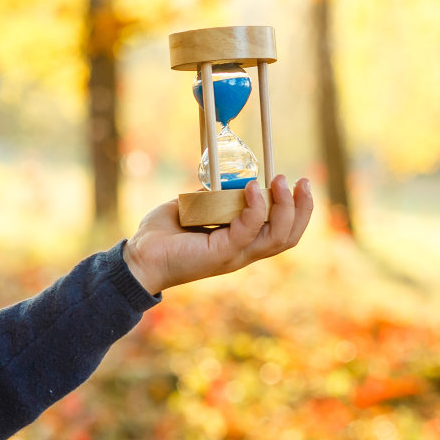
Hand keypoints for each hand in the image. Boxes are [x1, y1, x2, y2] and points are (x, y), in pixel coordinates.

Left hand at [122, 175, 313, 294]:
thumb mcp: (191, 208)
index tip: (297, 183)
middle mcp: (242, 252)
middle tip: (301, 181)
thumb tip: (220, 181)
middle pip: (287, 236)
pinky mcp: (220, 253)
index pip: (281, 232)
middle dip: (301, 208)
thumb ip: (210, 196)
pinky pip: (247, 230)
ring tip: (281, 181)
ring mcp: (233, 255)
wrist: (138, 258)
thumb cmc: (161, 236)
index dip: (297, 210)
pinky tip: (252, 188)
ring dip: (284, 207)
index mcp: (240, 243)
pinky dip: (254, 208)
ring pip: (276, 237)